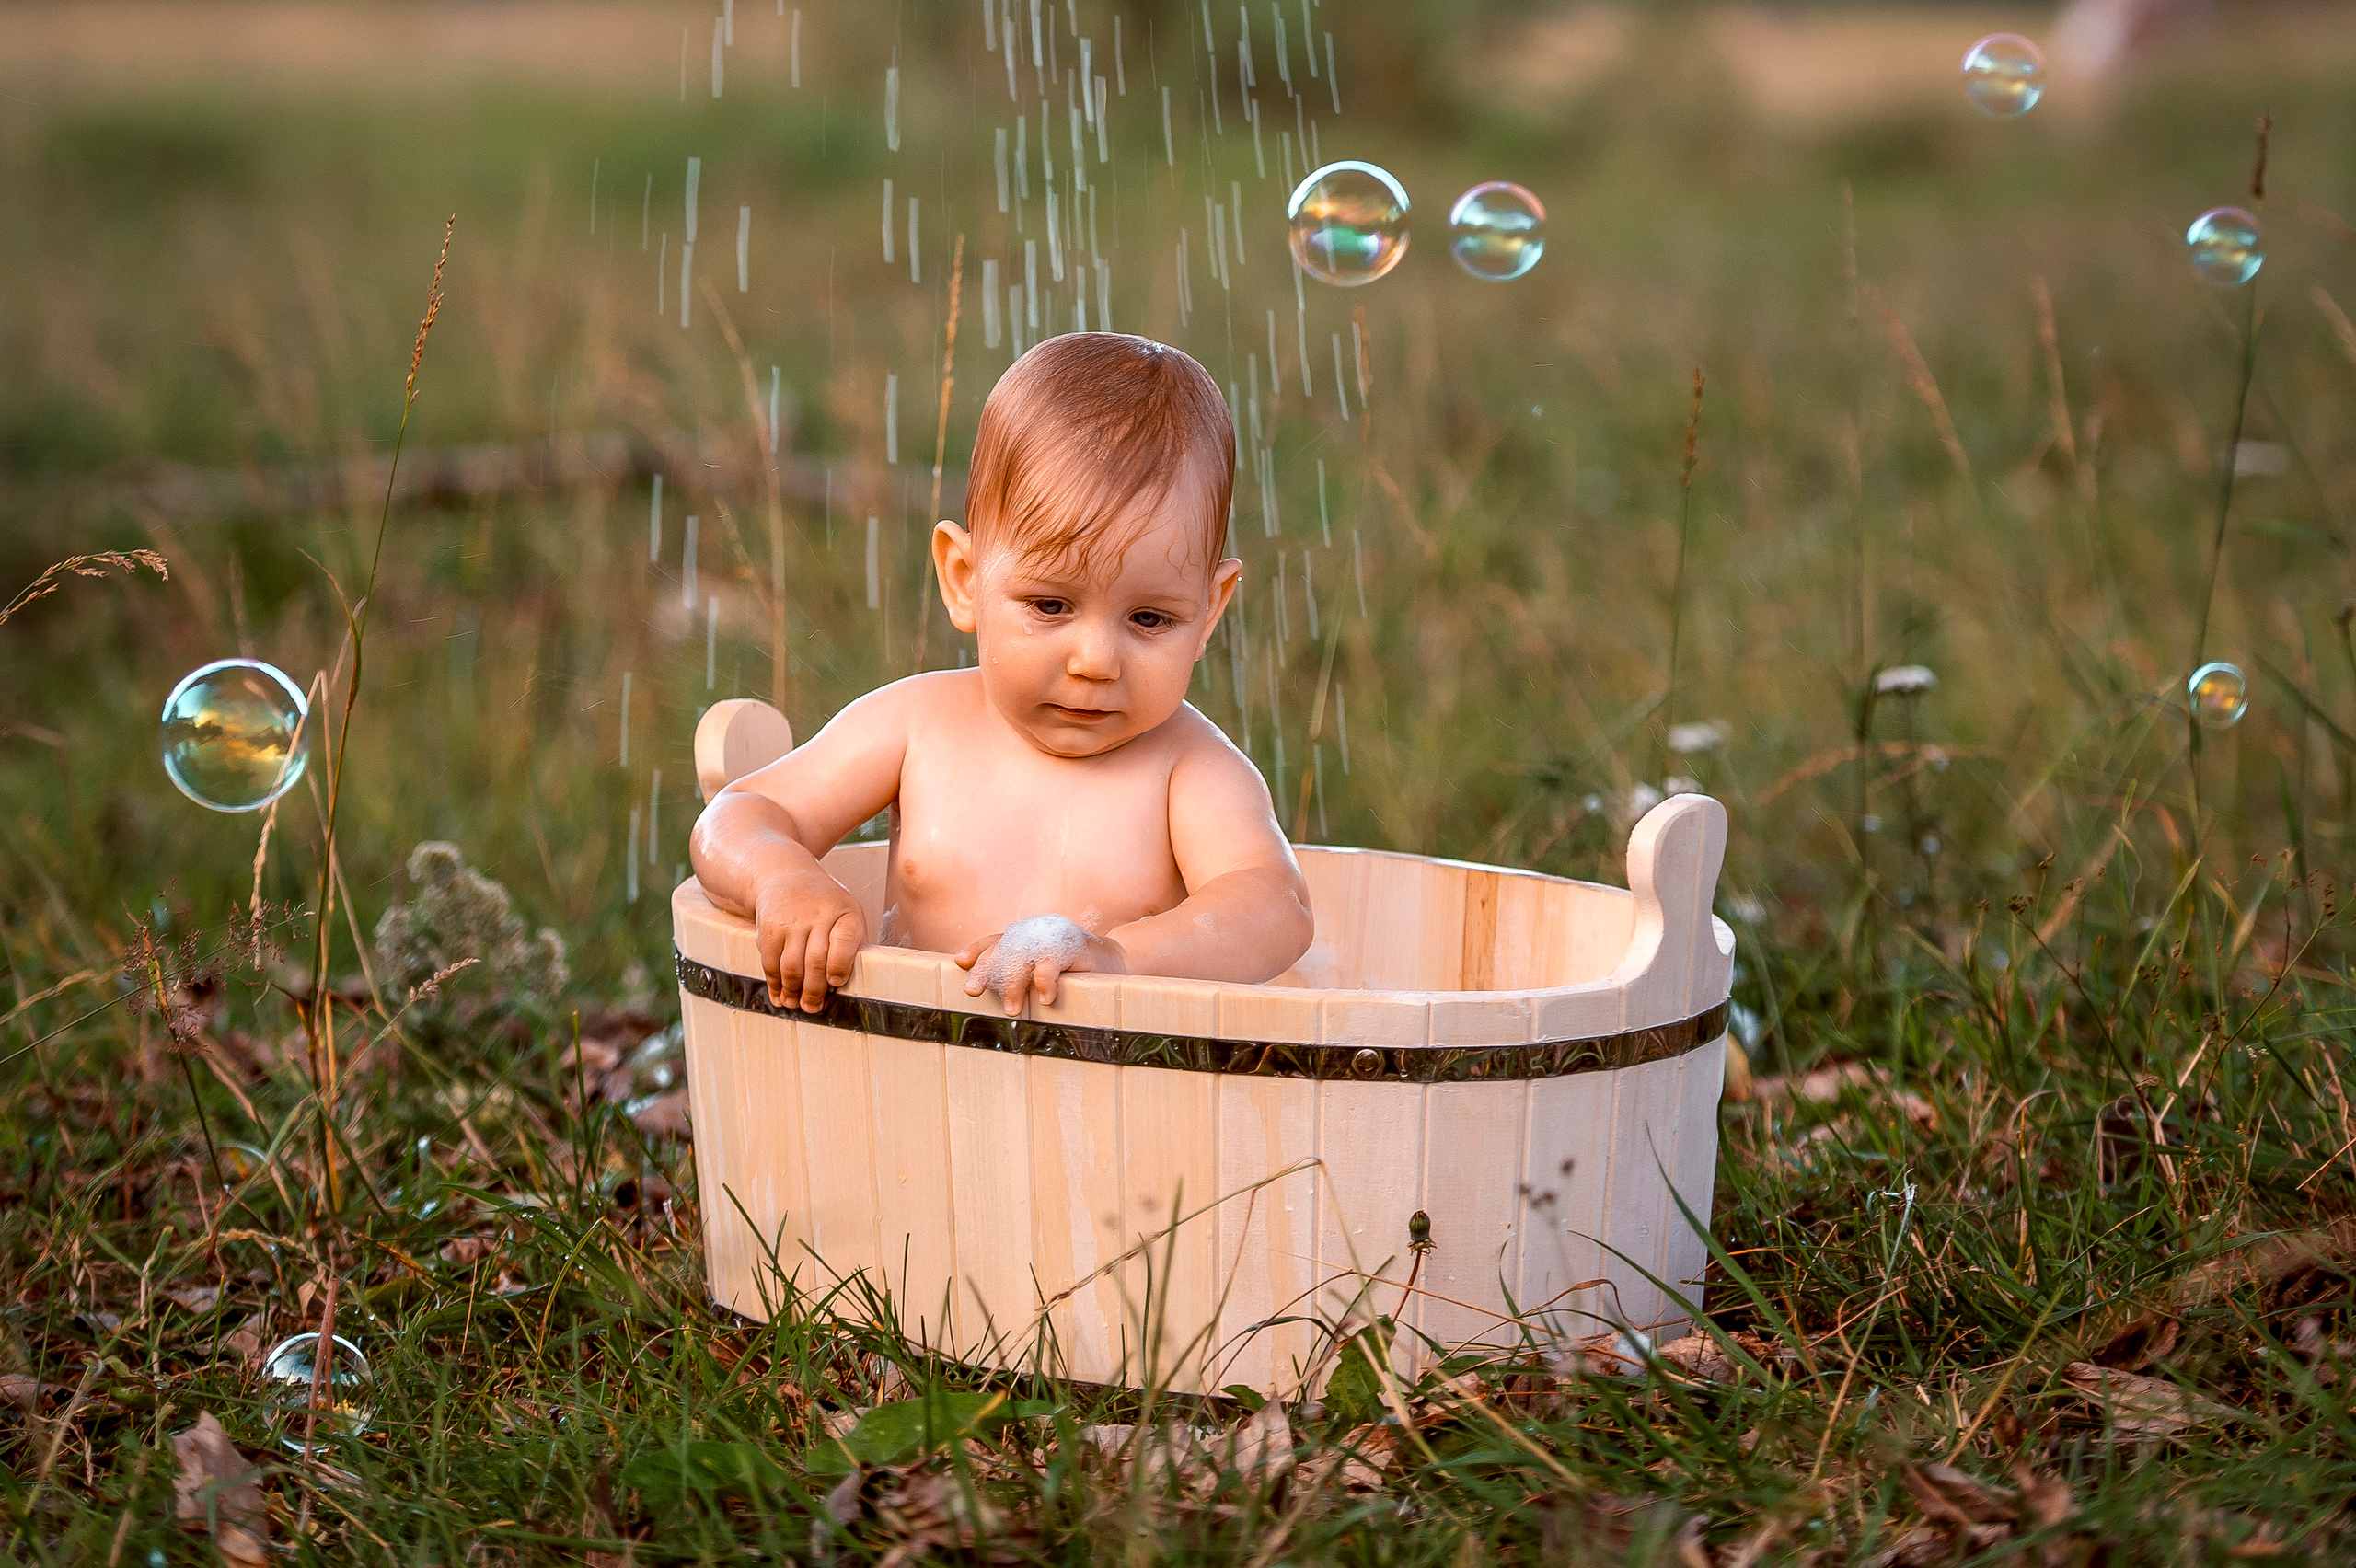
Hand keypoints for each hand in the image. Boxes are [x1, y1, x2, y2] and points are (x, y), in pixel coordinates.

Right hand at [751, 868, 865, 1011]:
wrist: (786, 876)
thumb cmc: (824, 904)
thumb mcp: (846, 913)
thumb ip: (849, 946)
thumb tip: (840, 987)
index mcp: (845, 912)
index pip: (844, 943)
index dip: (839, 967)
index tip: (835, 984)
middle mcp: (818, 914)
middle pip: (815, 961)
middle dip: (814, 991)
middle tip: (813, 1008)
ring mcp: (791, 921)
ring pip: (791, 966)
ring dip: (793, 991)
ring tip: (795, 1004)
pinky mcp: (769, 928)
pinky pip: (771, 962)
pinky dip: (774, 983)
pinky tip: (779, 995)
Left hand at [954, 916, 1127, 1016]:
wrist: (1115, 962)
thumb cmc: (1074, 972)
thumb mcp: (1043, 971)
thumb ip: (1020, 975)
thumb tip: (986, 992)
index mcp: (1028, 935)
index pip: (996, 939)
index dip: (978, 950)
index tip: (960, 962)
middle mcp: (1038, 931)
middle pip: (1003, 947)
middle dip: (986, 970)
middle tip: (972, 991)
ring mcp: (1055, 936)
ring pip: (1022, 956)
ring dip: (1014, 984)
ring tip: (1012, 1010)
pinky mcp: (1073, 946)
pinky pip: (1050, 965)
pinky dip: (1044, 983)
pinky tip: (1046, 1000)